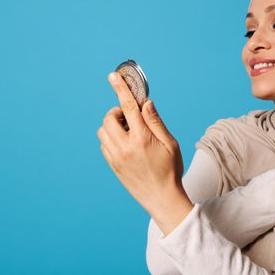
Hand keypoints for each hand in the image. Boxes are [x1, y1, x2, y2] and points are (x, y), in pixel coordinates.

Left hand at [96, 72, 192, 233]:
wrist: (162, 198)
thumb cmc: (171, 170)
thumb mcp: (171, 143)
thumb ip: (156, 121)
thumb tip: (145, 103)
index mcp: (142, 138)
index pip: (129, 107)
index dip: (120, 89)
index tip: (113, 76)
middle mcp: (125, 146)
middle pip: (109, 117)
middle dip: (118, 111)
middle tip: (131, 117)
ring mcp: (116, 157)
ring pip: (103, 131)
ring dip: (113, 125)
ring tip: (129, 131)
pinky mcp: (112, 165)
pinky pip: (103, 144)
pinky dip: (110, 137)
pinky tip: (125, 143)